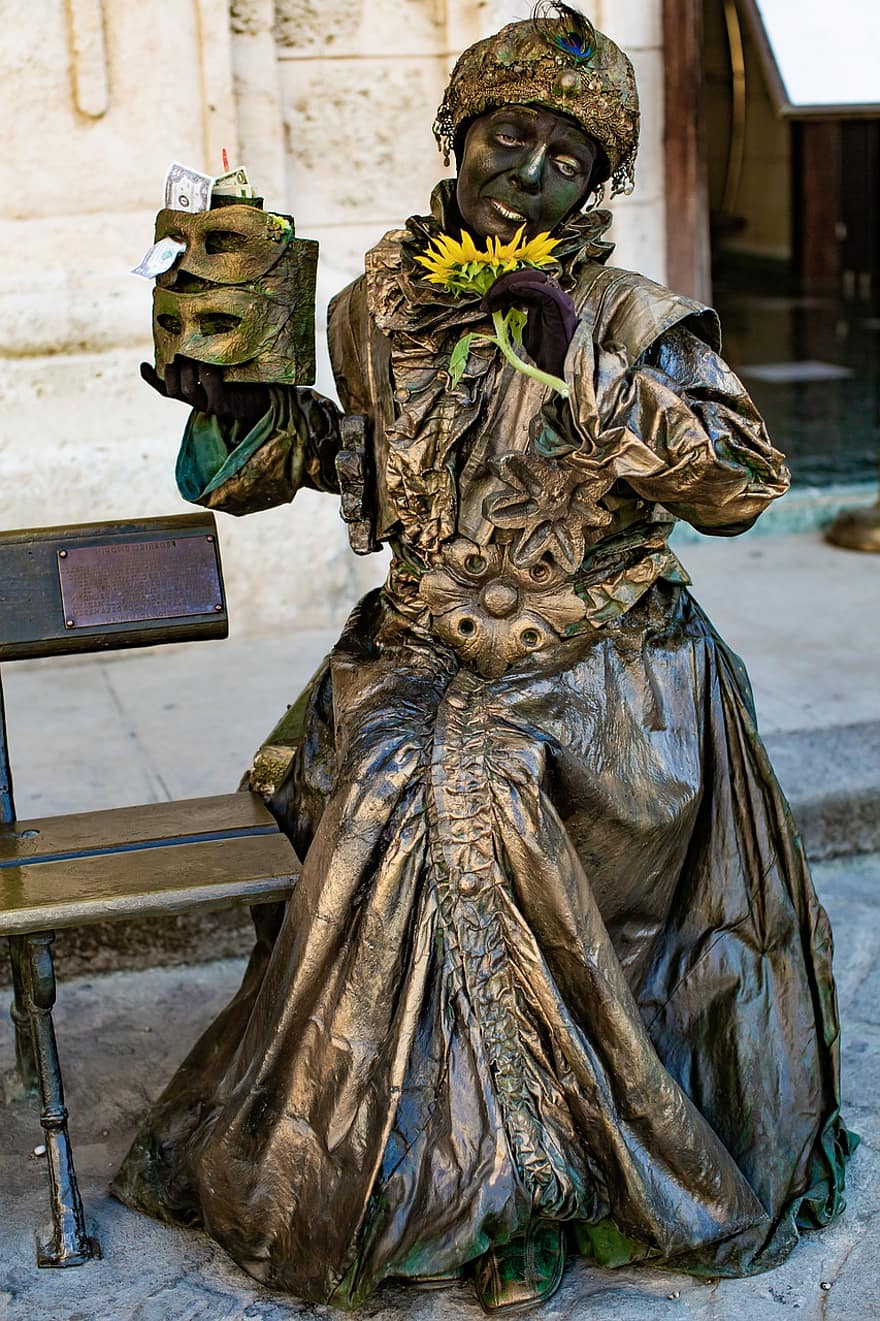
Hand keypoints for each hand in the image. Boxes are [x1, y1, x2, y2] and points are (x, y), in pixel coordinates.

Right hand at [140, 357, 269, 426]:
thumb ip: (208, 350)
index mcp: (195, 390)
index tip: (142, 365)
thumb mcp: (225, 361)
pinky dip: (208, 375)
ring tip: (196, 358)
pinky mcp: (225, 407)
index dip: (152, 379)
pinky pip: (210, 389)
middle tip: (179, 354)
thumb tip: (198, 323)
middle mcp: (199, 400)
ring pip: (187, 390)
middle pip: (172, 389)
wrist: (273, 395)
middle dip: (172, 370)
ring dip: (189, 371)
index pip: (166, 388)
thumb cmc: (248, 374)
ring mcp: (211, 405)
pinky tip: (211, 364)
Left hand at [481, 270, 577, 379]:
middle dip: (501, 285)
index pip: (520, 282)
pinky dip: (525, 286)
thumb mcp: (524, 331)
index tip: (486, 303)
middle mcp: (551, 294)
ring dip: (508, 285)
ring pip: (531, 277)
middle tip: (486, 301)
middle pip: (524, 276)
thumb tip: (498, 309)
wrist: (561, 366)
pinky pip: (541, 288)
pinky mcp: (559, 304)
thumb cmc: (547, 352)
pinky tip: (511, 290)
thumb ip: (514, 316)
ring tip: (493, 298)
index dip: (500, 288)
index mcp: (543, 299)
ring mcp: (557, 298)